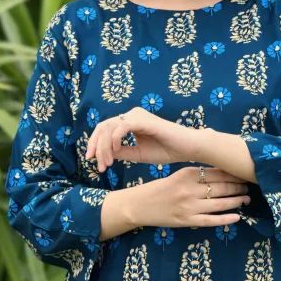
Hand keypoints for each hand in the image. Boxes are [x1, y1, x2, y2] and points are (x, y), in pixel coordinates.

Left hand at [85, 106, 206, 170]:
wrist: (187, 148)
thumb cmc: (166, 150)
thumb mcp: (137, 154)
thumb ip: (121, 152)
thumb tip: (103, 154)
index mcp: (130, 122)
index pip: (105, 129)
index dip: (95, 144)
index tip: (93, 162)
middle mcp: (131, 115)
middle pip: (103, 127)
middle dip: (96, 146)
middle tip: (97, 165)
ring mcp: (137, 116)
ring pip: (110, 127)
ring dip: (105, 147)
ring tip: (107, 163)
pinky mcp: (143, 120)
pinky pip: (122, 126)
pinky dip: (116, 139)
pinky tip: (117, 151)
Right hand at [128, 165, 250, 228]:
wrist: (139, 205)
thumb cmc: (159, 188)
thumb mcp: (177, 175)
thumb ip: (196, 173)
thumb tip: (220, 168)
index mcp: (187, 174)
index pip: (216, 173)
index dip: (232, 174)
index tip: (243, 173)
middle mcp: (189, 190)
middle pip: (221, 187)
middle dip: (237, 187)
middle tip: (248, 186)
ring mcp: (189, 207)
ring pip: (220, 204)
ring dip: (236, 201)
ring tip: (246, 199)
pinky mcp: (187, 221)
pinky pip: (211, 221)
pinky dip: (226, 219)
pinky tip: (237, 217)